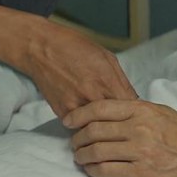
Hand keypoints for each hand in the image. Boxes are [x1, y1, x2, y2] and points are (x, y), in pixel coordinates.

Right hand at [21, 19, 136, 117]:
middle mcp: (91, 95)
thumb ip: (122, 82)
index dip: (135, 112)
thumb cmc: (74, 48)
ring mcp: (76, 106)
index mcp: (106, 80)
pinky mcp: (62, 113)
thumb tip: (134, 101)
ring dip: (103, 126)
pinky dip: (87, 124)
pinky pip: (81, 126)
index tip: (135, 114)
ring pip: (97, 128)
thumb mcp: (107, 58)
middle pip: (115, 121)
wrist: (40, 48)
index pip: (130, 107)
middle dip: (121, 122)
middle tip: (124, 121)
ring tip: (106, 121)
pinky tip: (89, 117)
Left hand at [65, 100, 176, 176]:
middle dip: (77, 138)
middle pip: (94, 130)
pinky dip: (93, 170)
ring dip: (82, 155)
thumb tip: (115, 110)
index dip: (79, 115)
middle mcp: (139, 128)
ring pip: (96, 151)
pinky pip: (106, 170)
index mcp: (143, 110)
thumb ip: (140, 110)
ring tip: (80, 157)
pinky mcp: (140, 172)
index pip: (101, 108)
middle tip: (74, 143)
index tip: (69, 121)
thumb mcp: (165, 114)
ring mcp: (138, 151)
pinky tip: (91, 170)